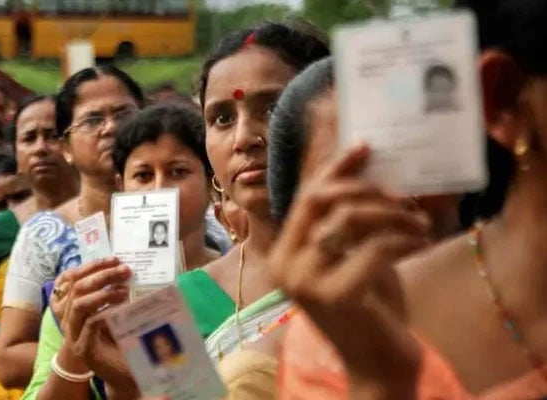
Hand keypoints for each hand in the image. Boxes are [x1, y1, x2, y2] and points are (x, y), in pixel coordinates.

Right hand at [58, 257, 135, 389]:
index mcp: (74, 306)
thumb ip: (114, 293)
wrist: (120, 372)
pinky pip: (90, 326)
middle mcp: (69, 319)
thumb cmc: (118, 338)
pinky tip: (119, 309)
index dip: (93, 266)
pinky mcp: (83, 349)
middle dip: (101, 276)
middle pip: (77, 288)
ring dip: (101, 294)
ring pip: (78, 305)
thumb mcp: (115, 311)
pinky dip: (104, 314)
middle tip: (124, 270)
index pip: (75, 278)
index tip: (114, 259)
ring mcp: (74, 334)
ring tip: (123, 291)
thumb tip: (126, 269)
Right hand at [268, 144, 426, 392]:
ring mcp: (305, 282)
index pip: (306, 197)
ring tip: (420, 223)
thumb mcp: (355, 255)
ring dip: (393, 215)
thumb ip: (352, 221)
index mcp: (285, 252)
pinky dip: (405, 239)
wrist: (377, 361)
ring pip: (348, 219)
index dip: (335, 168)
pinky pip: (374, 248)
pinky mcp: (334, 296)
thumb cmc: (369, 306)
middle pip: (322, 200)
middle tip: (404, 198)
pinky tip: (423, 242)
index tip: (366, 147)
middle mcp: (285, 265)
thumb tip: (368, 168)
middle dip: (368, 190)